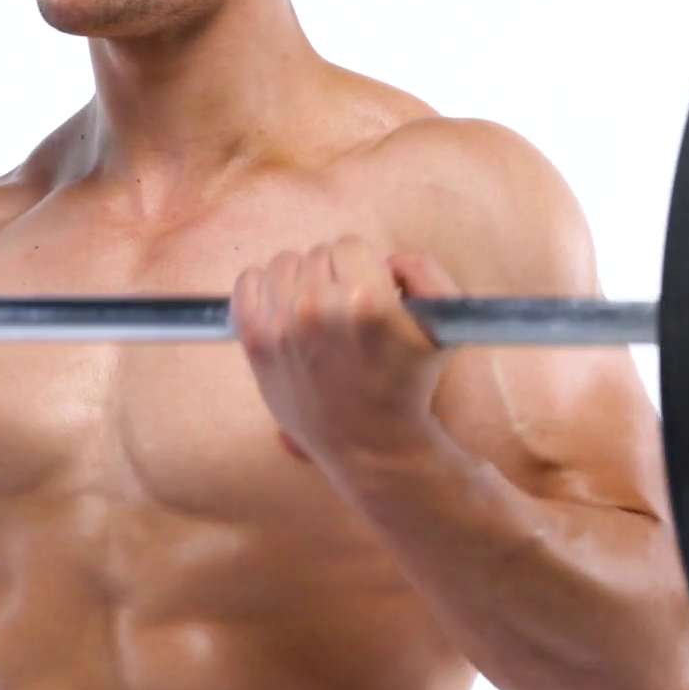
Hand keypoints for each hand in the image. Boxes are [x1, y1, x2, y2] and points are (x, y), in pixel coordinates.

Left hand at [233, 236, 461, 469]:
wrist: (369, 444)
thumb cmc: (406, 385)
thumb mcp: (442, 327)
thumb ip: (426, 272)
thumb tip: (388, 259)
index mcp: (365, 300)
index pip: (350, 245)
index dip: (363, 266)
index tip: (367, 290)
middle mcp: (318, 310)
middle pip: (317, 254)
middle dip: (334, 275)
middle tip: (343, 308)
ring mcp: (281, 327)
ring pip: (282, 264)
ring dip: (299, 280)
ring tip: (315, 310)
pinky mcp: (256, 343)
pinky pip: (246, 283)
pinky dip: (262, 289)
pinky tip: (282, 309)